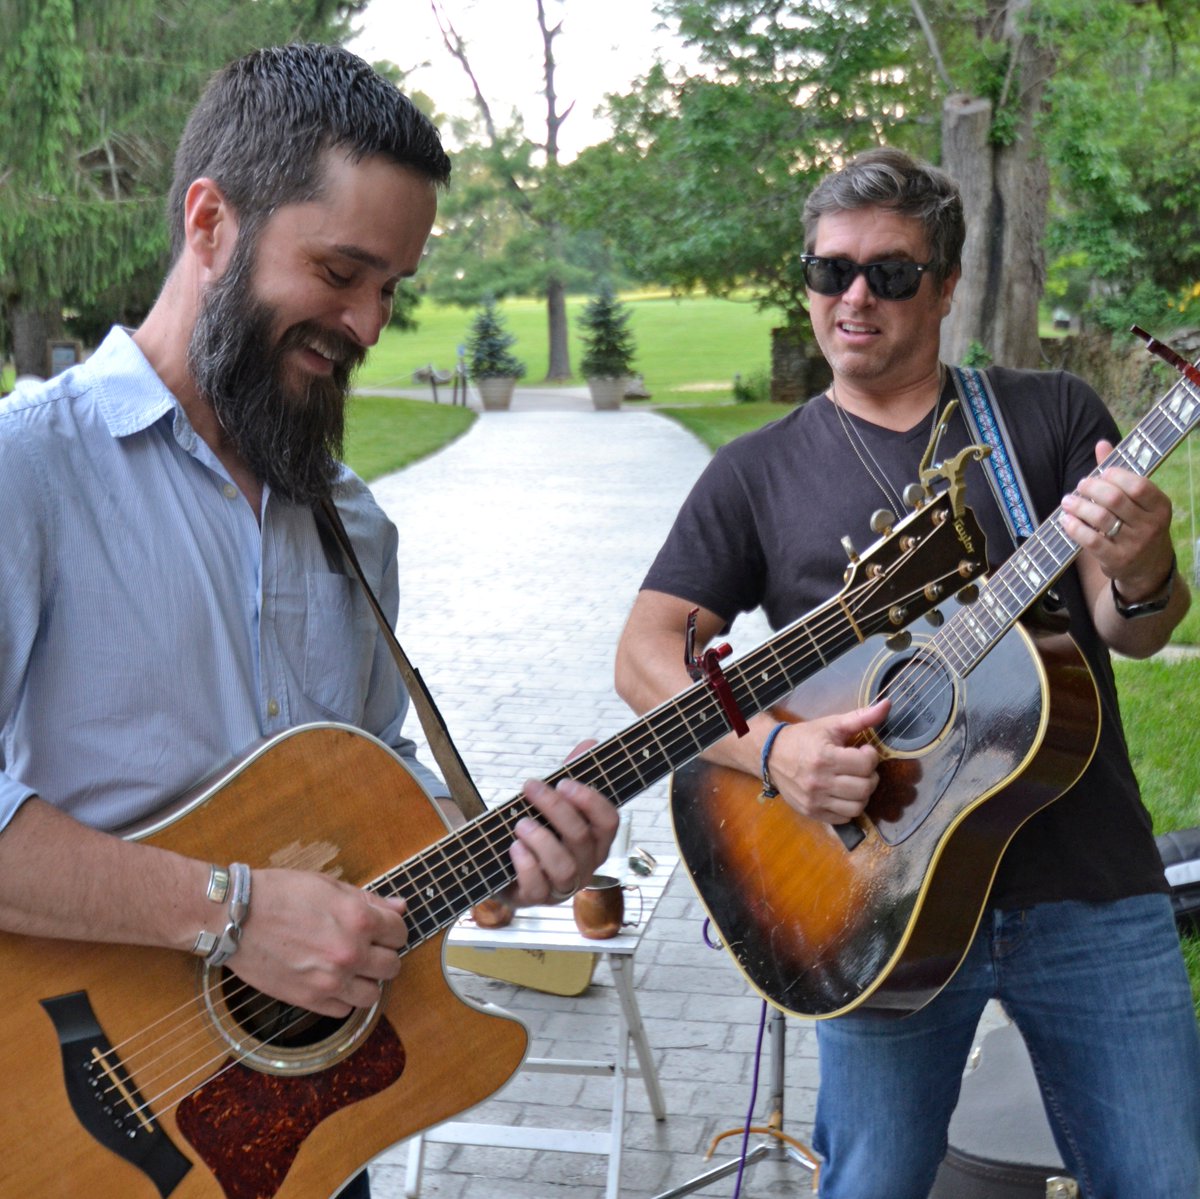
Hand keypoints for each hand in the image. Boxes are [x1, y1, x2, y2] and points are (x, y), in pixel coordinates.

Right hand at [229, 868, 407, 1017]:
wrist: (236, 917)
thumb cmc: (281, 893)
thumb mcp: (330, 886)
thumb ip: (369, 900)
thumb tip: (400, 907)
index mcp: (360, 920)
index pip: (400, 933)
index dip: (393, 929)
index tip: (383, 929)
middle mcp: (350, 953)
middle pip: (392, 966)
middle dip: (384, 955)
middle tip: (369, 948)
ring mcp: (330, 980)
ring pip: (373, 995)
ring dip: (367, 981)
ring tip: (353, 968)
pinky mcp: (309, 1000)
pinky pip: (344, 1010)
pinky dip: (343, 997)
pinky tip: (333, 981)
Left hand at [506, 747, 618, 905]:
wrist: (504, 866)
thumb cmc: (539, 831)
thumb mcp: (554, 802)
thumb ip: (572, 774)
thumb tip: (590, 743)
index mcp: (597, 840)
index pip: (609, 821)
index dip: (590, 800)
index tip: (564, 781)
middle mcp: (586, 865)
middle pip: (582, 838)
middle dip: (556, 809)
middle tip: (532, 787)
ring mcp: (563, 886)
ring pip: (565, 867)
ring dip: (542, 840)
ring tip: (521, 822)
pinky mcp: (536, 899)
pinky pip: (538, 887)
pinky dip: (527, 864)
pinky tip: (514, 846)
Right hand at [765, 700, 888, 823]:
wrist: (771, 755)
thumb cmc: (804, 738)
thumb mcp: (831, 724)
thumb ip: (861, 717)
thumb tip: (888, 703)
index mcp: (825, 757)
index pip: (866, 764)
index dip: (871, 756)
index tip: (863, 751)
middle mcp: (819, 781)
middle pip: (865, 787)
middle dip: (870, 776)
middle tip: (861, 768)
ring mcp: (815, 799)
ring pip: (857, 806)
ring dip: (862, 794)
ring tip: (854, 782)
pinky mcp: (812, 812)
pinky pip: (844, 818)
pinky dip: (849, 807)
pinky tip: (843, 794)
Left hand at [1060, 440, 1174, 598]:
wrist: (1148, 568)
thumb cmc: (1138, 524)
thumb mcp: (1138, 501)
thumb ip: (1120, 473)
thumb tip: (1101, 444)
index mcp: (1160, 505)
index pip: (1138, 484)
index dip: (1115, 475)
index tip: (1100, 474)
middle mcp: (1151, 525)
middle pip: (1115, 499)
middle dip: (1091, 488)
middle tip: (1079, 486)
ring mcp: (1134, 544)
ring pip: (1100, 519)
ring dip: (1078, 507)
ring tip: (1067, 501)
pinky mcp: (1116, 560)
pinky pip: (1090, 540)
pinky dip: (1074, 527)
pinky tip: (1065, 520)